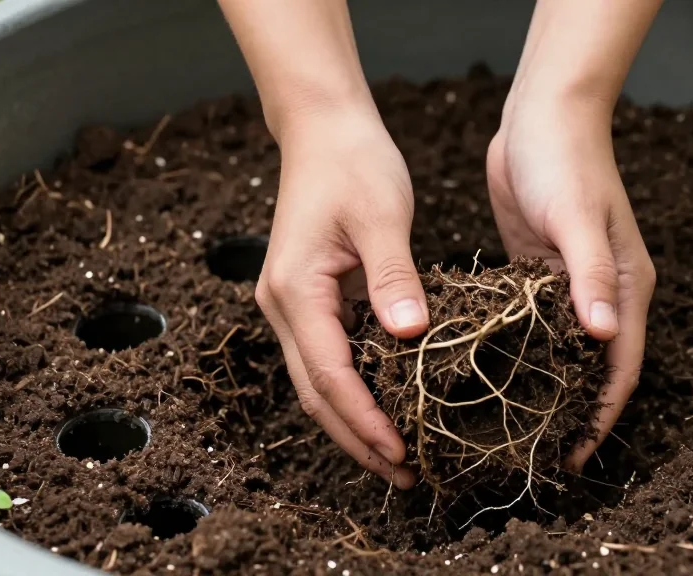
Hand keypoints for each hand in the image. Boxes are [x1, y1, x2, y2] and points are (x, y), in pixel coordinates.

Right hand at [256, 110, 425, 488]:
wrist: (324, 131)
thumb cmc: (354, 164)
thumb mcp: (382, 217)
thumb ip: (394, 277)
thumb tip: (410, 336)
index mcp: (296, 290)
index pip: (331, 376)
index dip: (366, 421)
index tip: (403, 454)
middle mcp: (282, 306)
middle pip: (316, 393)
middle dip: (357, 438)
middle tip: (405, 473)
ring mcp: (291, 305)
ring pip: (318, 381)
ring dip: (354, 420)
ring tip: (398, 454)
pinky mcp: (308, 299)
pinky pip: (328, 357)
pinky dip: (354, 389)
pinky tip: (388, 404)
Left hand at [487, 95, 655, 471]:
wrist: (543, 115)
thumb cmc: (566, 162)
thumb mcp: (577, 219)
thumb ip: (590, 275)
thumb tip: (604, 335)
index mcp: (625, 287)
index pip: (621, 368)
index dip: (601, 416)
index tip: (574, 457)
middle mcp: (602, 293)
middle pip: (593, 368)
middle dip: (572, 412)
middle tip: (536, 455)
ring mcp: (569, 283)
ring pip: (559, 351)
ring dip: (544, 387)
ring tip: (510, 427)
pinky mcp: (537, 271)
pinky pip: (530, 323)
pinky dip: (518, 351)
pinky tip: (489, 373)